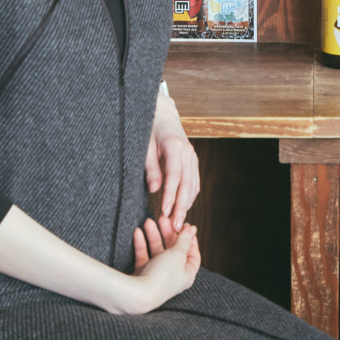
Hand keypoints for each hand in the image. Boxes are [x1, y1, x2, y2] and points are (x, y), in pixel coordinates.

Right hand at [123, 218, 199, 312]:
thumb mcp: (178, 254)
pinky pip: (144, 256)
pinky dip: (141, 244)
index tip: (185, 225)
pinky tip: (138, 232)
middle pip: (173, 250)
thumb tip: (191, 230)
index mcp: (187, 274)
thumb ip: (184, 240)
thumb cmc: (162, 276)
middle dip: (168, 233)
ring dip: (153, 235)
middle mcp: (173, 275)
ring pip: (157, 250)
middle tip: (163, 219)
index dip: (190, 239)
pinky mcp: (143, 275)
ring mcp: (157, 275)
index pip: (193, 254)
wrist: (138, 294)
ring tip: (148, 221)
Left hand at [145, 92, 199, 231]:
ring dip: (187, 204)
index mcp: (175, 146)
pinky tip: (184, 207)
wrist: (163, 114)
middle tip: (174, 225)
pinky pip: (195, 181)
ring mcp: (193, 156)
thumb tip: (154, 190)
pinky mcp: (194, 161)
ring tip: (178, 222)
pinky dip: (190, 196)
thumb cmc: (151, 129)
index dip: (169, 196)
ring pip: (193, 185)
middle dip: (181, 207)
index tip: (164, 212)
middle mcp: (188, 152)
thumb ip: (150, 168)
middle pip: (187, 184)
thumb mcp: (145, 147)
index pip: (174, 176)